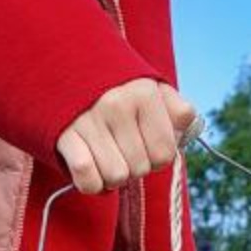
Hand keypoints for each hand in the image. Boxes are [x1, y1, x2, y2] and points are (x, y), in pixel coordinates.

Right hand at [56, 79, 197, 194]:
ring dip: (112, 176)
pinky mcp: (63, 136)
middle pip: (140, 169)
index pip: (165, 153)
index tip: (145, 146)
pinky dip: (91, 183)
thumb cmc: (116, 88)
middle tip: (122, 150)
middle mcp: (117, 105)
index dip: (157, 158)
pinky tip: (90, 165)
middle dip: (134, 166)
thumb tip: (187, 130)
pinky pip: (87, 180)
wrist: (65, 68)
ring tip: (106, 157)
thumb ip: (177, 109)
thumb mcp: (151, 88)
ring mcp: (88, 120)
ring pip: (116, 177)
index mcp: (144, 93)